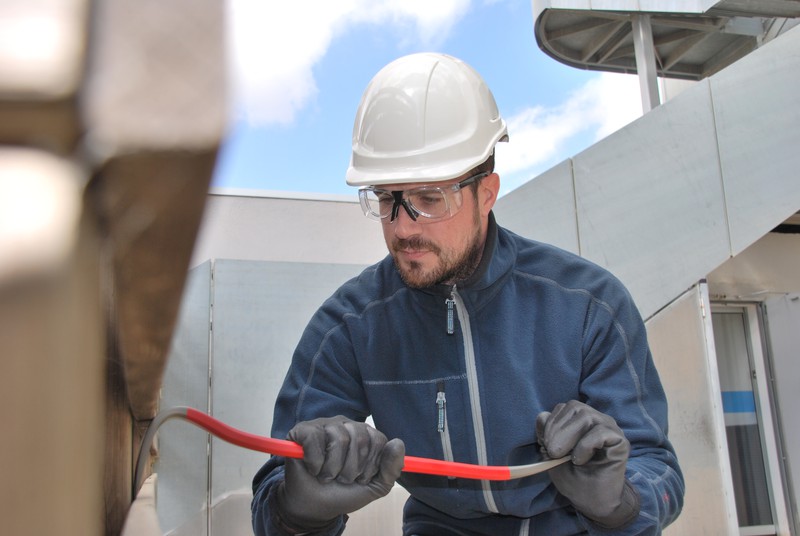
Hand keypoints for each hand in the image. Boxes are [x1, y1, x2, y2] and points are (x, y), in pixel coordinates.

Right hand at [273, 416, 404, 532]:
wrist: (314, 507)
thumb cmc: (344, 492)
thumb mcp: (374, 486)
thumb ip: (391, 468)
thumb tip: (398, 442)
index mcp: (364, 434)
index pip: (378, 439)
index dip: (371, 464)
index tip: (361, 478)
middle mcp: (345, 425)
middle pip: (361, 437)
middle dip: (352, 468)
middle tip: (342, 478)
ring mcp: (323, 425)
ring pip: (339, 438)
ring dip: (333, 468)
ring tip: (327, 476)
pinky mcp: (302, 431)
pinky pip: (314, 438)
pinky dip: (315, 461)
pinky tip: (313, 468)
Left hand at [536, 400, 639, 528]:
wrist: (593, 503)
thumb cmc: (574, 478)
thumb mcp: (552, 455)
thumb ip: (546, 435)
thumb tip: (542, 416)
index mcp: (582, 421)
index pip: (565, 408)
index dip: (552, 422)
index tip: (544, 443)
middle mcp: (597, 420)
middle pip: (575, 407)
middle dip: (557, 428)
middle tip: (552, 452)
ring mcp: (610, 429)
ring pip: (587, 416)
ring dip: (569, 436)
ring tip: (564, 457)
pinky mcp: (620, 441)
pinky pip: (600, 432)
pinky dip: (585, 445)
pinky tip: (580, 460)